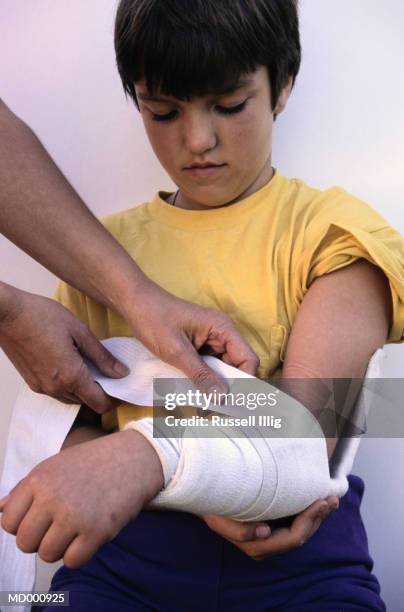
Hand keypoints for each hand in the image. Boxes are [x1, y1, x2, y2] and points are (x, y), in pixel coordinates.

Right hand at [0, 283, 128, 411]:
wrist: (7, 314)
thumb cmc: (42, 316)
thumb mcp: (80, 332)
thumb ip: (102, 356)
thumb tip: (121, 372)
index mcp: (70, 376)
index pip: (99, 403)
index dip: (115, 400)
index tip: (123, 389)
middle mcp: (55, 388)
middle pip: (86, 402)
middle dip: (100, 393)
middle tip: (110, 374)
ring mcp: (41, 387)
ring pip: (70, 398)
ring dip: (83, 389)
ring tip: (92, 367)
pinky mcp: (31, 382)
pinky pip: (56, 392)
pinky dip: (68, 385)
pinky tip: (72, 365)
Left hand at [0, 429, 162, 567]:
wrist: (134, 458)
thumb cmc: (93, 463)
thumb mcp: (55, 466)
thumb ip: (25, 489)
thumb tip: (0, 510)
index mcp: (39, 479)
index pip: (7, 521)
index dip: (22, 525)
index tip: (40, 519)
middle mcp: (53, 497)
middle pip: (25, 542)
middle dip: (40, 539)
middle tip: (59, 525)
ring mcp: (75, 514)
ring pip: (47, 554)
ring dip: (60, 547)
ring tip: (76, 529)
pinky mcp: (97, 530)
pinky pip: (73, 560)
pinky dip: (80, 553)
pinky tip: (89, 536)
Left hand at [124, 279, 259, 393]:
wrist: (135, 304)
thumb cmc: (155, 320)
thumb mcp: (177, 351)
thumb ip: (201, 374)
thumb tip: (222, 396)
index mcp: (223, 329)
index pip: (248, 359)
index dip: (245, 382)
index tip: (236, 404)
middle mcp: (222, 333)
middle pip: (238, 365)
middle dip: (230, 387)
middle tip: (219, 410)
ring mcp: (211, 339)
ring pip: (223, 368)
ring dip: (216, 385)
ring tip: (206, 405)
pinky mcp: (200, 345)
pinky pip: (209, 366)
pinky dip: (205, 379)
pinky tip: (196, 392)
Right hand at [202, 496, 338, 559]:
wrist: (207, 499)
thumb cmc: (215, 507)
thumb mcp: (220, 519)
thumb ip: (239, 530)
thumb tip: (264, 533)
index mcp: (258, 546)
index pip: (293, 537)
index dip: (310, 520)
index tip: (321, 501)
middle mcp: (267, 545)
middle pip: (302, 535)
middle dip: (319, 518)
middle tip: (332, 498)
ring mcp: (271, 537)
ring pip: (301, 531)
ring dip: (317, 516)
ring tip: (330, 499)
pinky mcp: (272, 527)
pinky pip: (295, 523)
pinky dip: (308, 513)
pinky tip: (316, 501)